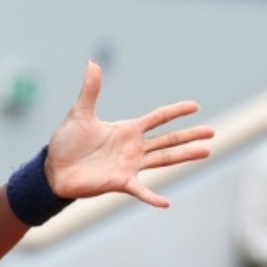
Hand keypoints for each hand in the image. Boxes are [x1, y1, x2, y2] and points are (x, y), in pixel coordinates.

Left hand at [45, 61, 214, 206]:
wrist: (54, 169)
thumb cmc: (67, 142)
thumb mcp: (80, 113)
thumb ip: (90, 90)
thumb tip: (92, 63)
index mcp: (127, 130)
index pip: (157, 118)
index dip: (175, 112)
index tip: (195, 106)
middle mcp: (133, 148)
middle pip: (168, 139)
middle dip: (190, 135)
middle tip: (213, 132)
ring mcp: (129, 165)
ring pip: (163, 160)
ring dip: (184, 156)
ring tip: (206, 152)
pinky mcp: (120, 182)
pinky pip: (140, 190)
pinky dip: (153, 197)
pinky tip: (166, 203)